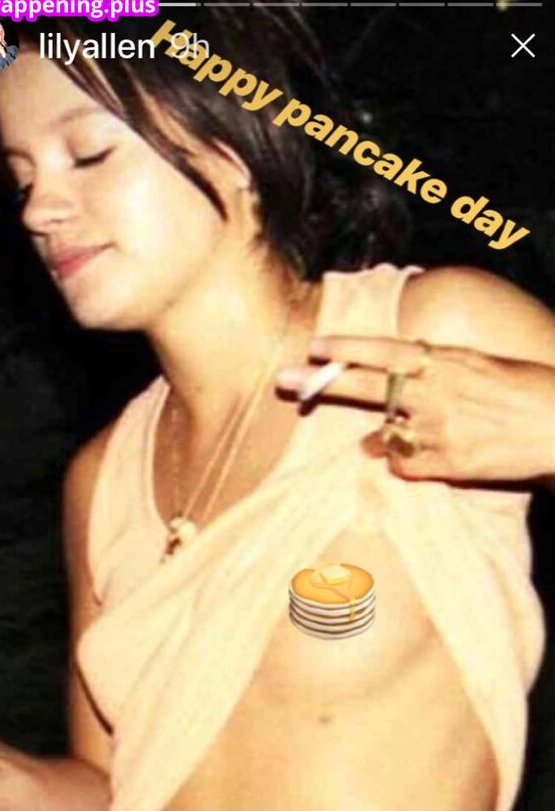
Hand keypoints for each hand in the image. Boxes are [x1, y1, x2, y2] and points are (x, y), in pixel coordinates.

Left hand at [276, 337, 554, 482]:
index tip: (314, 345)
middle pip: (364, 386)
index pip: (384, 349)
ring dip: (374, 438)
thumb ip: (438, 370)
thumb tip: (404, 379)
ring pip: (382, 434)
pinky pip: (404, 466)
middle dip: (319, 382)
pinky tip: (415, 460)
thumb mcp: (481, 363)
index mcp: (445, 360)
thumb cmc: (527, 388)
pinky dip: (403, 463)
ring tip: (370, 442)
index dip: (346, 346)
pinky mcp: (445, 463)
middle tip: (283, 379)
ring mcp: (436, 429)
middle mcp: (434, 392)